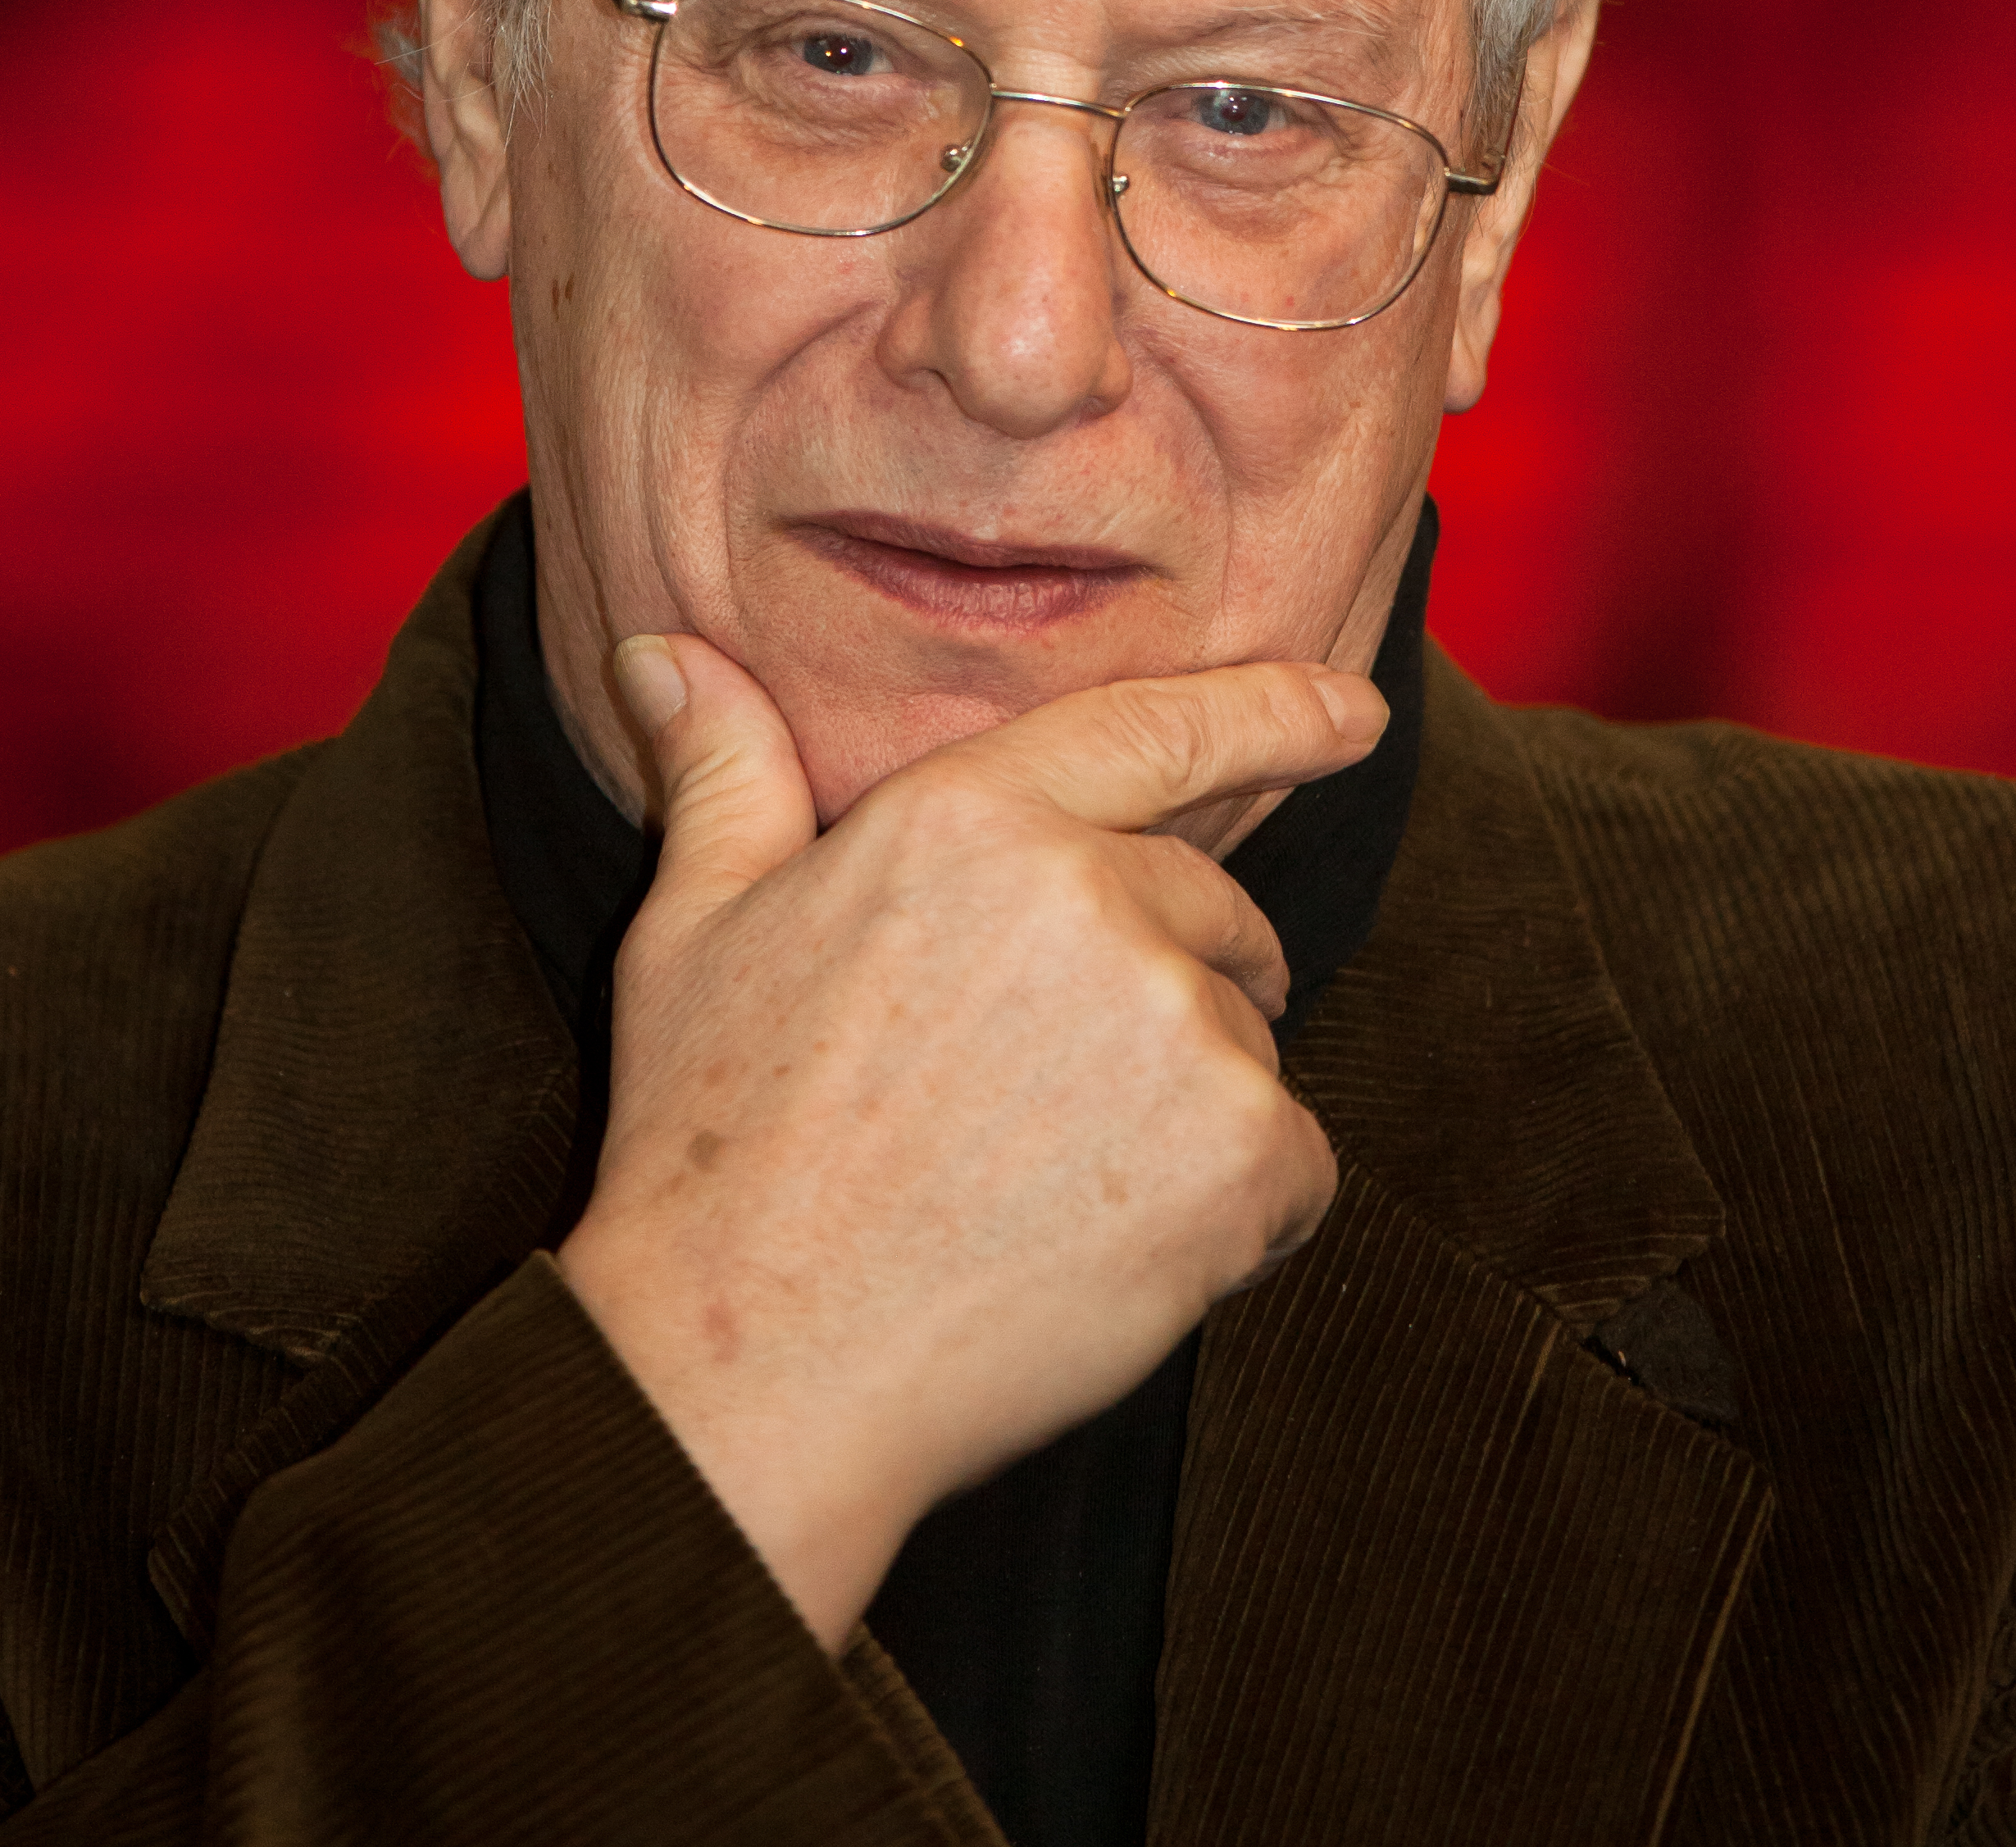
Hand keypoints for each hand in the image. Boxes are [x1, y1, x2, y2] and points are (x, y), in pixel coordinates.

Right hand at [551, 636, 1381, 1649]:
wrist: (752, 1368)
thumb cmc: (714, 1152)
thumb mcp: (693, 931)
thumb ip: (726, 773)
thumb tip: (660, 647)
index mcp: (968, 816)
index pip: (1156, 729)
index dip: (1273, 710)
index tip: (1355, 711)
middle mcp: (1087, 891)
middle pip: (1211, 911)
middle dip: (1169, 986)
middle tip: (1035, 1105)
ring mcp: (1172, 1020)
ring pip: (1246, 1041)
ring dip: (1188, 1109)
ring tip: (1042, 1186)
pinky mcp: (1238, 1151)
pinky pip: (1296, 1163)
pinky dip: (1239, 1215)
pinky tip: (1110, 1253)